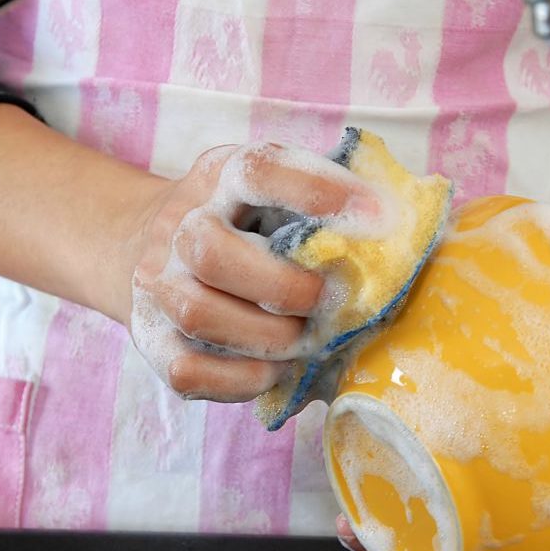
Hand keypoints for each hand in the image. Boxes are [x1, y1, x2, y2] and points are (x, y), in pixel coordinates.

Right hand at [121, 143, 377, 401]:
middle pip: (210, 252)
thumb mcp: (270, 191)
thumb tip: (407, 226)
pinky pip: (188, 370)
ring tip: (304, 340)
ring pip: (198, 313)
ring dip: (267, 336)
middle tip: (327, 300)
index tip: (377, 217)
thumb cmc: (239, 223)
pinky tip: (274, 370)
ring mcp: (157, 285)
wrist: (142, 240)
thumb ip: (324, 202)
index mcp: (219, 177)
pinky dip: (240, 379)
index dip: (317, 192)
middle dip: (283, 286)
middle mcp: (179, 226)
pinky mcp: (151, 339)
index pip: (257, 171)